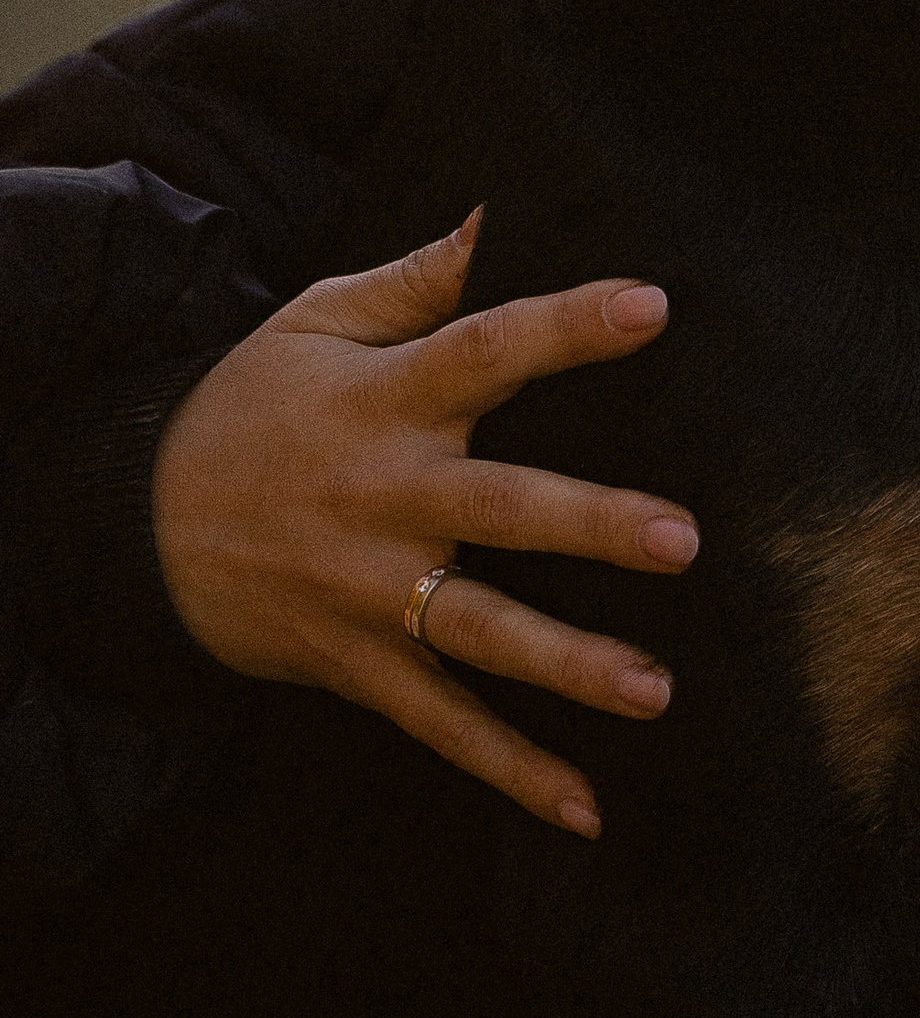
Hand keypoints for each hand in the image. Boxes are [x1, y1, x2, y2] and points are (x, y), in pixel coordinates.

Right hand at [151, 210, 698, 835]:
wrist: (139, 525)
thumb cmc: (255, 404)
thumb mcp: (317, 321)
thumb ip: (419, 278)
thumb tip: (497, 210)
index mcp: (386, 400)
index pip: (486, 349)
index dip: (566, 326)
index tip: (652, 305)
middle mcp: (386, 498)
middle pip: (499, 509)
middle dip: (589, 525)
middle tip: (682, 539)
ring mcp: (370, 592)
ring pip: (478, 631)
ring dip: (567, 665)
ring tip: (655, 690)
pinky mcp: (358, 665)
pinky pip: (441, 726)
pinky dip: (510, 770)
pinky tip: (586, 807)